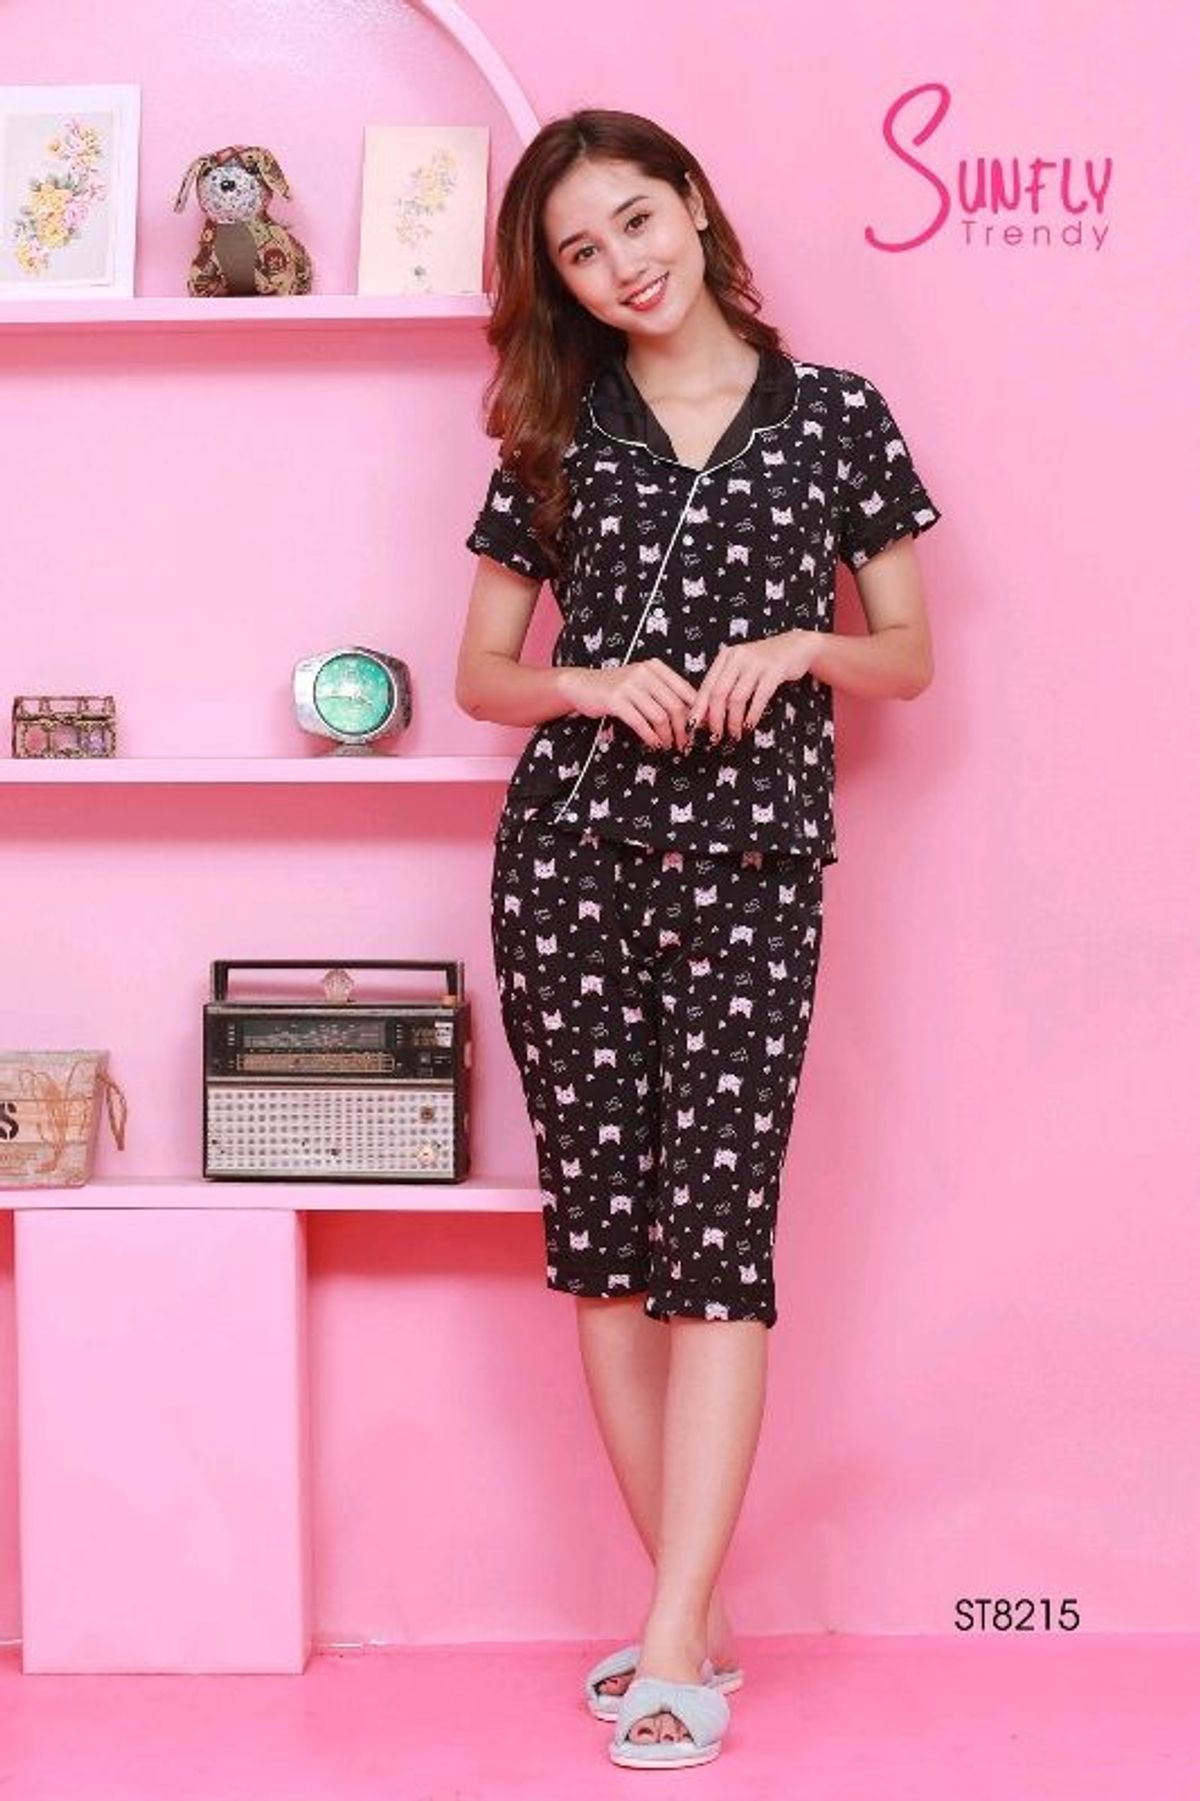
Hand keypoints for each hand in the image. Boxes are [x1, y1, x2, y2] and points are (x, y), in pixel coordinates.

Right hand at [560, 657, 698, 751]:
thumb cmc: (617, 688)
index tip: (699, 730)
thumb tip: (693, 715)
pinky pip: (640, 722)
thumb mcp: (643, 684)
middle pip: (675, 705)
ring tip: (668, 745)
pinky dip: (650, 736)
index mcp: (656, 667)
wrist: (582, 685)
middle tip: (684, 744)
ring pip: (660, 716)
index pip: (686, 691)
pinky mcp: (615, 699)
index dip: (696, 713)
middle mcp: (645, 672)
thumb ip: (665, 694)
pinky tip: (654, 744)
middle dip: (683, 729)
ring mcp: (629, 685)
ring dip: (667, 735)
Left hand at [685, 630, 816, 744]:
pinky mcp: (774, 670)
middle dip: (715, 719)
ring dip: (734, 721)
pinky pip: (759, 697)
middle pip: (718, 693)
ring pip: (737, 698)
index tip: (693, 728)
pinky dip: (752, 715)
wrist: (796, 646)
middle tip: (715, 736)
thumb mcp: (740, 669)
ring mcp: (756, 662)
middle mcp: (738, 657)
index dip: (699, 709)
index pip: (706, 686)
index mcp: (725, 657)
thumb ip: (725, 686)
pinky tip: (749, 726)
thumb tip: (706, 716)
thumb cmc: (765, 663)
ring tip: (735, 734)